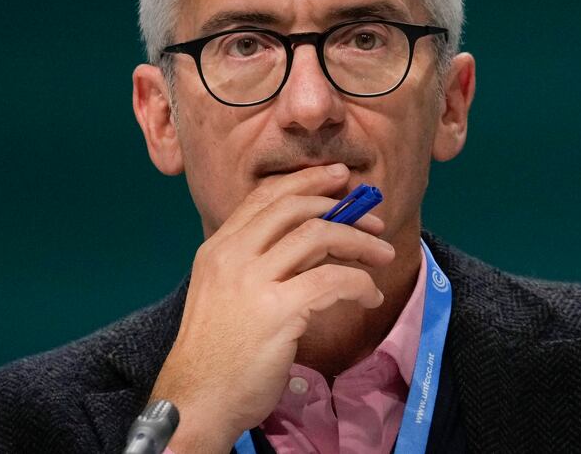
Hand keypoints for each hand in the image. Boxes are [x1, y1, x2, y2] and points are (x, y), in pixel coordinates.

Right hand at [148, 164, 394, 452]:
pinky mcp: (277, 310)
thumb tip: (315, 237)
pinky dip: (360, 283)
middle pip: (295, 207)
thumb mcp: (227, 293)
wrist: (196, 403)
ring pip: (319, 235)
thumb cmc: (217, 354)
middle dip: (341, 207)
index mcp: (217, 249)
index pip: (265, 196)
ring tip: (383, 256)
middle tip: (373, 222)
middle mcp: (231, 257)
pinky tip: (370, 297)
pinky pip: (334, 279)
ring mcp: (252, 282)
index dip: (308, 180)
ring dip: (360, 243)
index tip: (340, 178)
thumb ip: (259, 261)